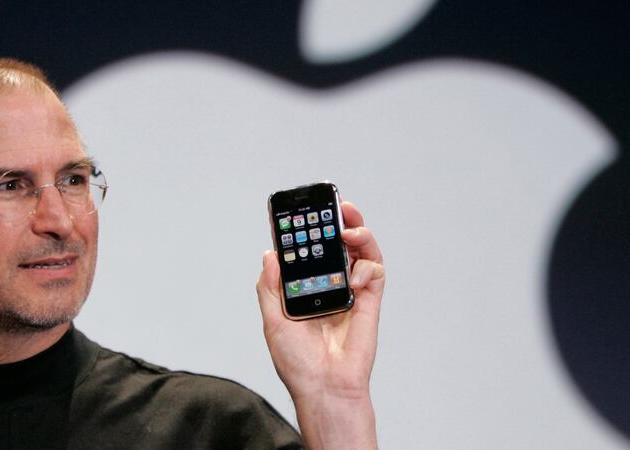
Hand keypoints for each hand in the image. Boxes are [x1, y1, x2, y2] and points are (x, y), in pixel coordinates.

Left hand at [257, 201, 383, 448]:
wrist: (324, 388)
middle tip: (336, 206)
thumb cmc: (298, 362)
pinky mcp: (370, 302)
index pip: (308, 251)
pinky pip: (375, 273)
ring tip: (350, 226)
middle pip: (337, 245)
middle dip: (338, 222)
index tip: (303, 212)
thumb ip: (271, 287)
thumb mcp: (273, 321)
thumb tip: (270, 254)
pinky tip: (356, 273)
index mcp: (304, 289)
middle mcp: (328, 286)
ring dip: (359, 233)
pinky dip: (368, 265)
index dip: (308, 231)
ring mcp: (351, 292)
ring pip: (360, 252)